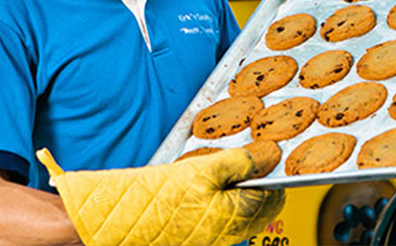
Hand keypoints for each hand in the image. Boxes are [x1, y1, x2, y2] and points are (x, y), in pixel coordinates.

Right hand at [38, 147, 284, 245]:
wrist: (121, 220)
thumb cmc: (158, 197)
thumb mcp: (203, 168)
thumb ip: (238, 163)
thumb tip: (263, 159)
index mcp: (237, 216)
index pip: (272, 198)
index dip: (274, 176)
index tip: (273, 158)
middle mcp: (228, 232)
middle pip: (259, 209)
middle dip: (262, 186)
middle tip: (257, 162)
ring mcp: (212, 236)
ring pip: (240, 214)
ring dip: (243, 193)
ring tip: (235, 170)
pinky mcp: (196, 235)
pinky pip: (221, 218)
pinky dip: (225, 201)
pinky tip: (213, 186)